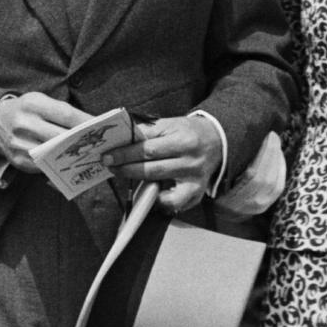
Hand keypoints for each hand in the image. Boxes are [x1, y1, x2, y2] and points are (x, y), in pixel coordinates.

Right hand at [0, 92, 93, 173]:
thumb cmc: (25, 109)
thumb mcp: (40, 100)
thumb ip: (61, 110)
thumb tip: (90, 123)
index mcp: (32, 104)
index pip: (66, 114)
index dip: (86, 122)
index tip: (101, 126)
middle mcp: (24, 124)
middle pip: (61, 136)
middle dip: (82, 140)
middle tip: (100, 143)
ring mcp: (19, 144)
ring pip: (54, 153)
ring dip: (73, 155)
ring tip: (90, 153)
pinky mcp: (18, 161)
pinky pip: (44, 166)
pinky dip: (59, 164)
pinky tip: (71, 162)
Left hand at [101, 115, 221, 213]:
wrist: (217, 140)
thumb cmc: (187, 131)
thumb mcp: (170, 124)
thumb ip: (148, 131)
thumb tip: (122, 140)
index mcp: (183, 139)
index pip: (148, 148)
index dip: (125, 154)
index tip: (108, 156)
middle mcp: (190, 160)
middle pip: (152, 168)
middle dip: (126, 168)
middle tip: (110, 166)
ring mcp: (194, 178)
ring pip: (160, 185)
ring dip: (137, 182)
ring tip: (123, 174)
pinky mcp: (197, 191)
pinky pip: (175, 203)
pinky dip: (160, 201)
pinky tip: (150, 194)